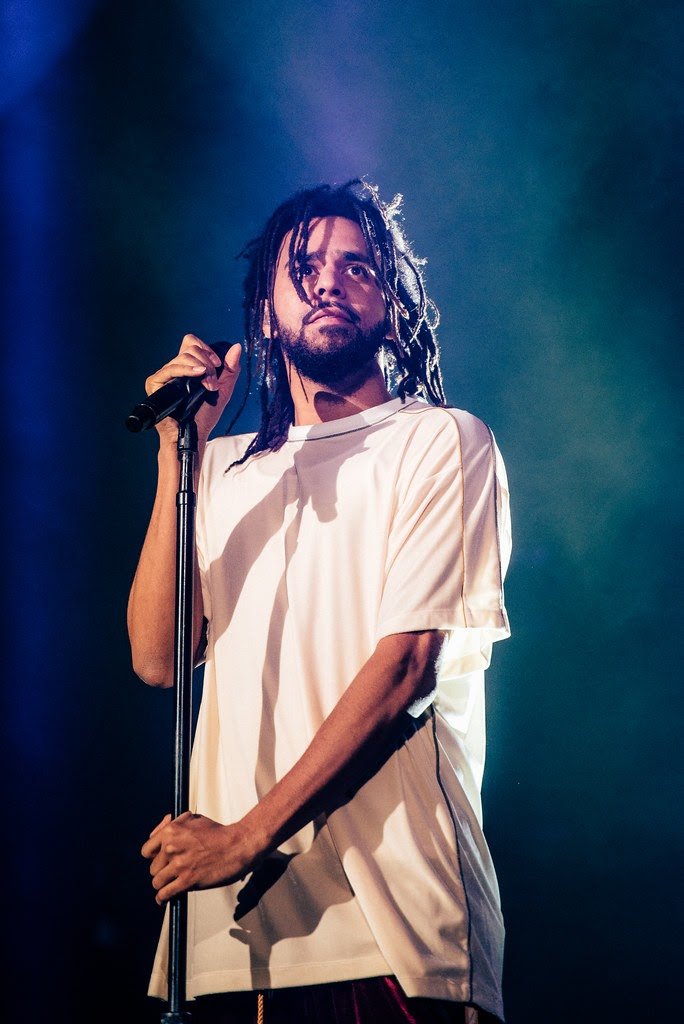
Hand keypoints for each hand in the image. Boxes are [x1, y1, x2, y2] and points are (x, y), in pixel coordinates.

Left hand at [141, 811, 260, 904]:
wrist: (238, 845)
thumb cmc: (218, 833)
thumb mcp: (194, 820)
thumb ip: (174, 823)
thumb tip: (159, 830)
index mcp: (171, 831)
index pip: (147, 850)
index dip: (153, 857)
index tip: (158, 861)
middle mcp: (171, 847)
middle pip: (153, 868)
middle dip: (162, 871)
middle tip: (172, 871)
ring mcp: (179, 864)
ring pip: (157, 882)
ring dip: (164, 884)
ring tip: (170, 884)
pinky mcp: (187, 880)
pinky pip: (165, 894)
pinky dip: (162, 898)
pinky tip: (164, 899)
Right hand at [144, 335, 241, 445]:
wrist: (194, 434)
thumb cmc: (205, 415)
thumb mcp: (223, 389)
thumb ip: (231, 368)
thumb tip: (236, 346)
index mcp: (187, 367)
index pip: (191, 343)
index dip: (206, 349)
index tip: (217, 365)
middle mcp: (174, 369)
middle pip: (189, 348)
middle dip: (206, 362)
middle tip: (212, 382)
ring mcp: (163, 375)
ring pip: (182, 356)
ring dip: (201, 369)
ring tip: (208, 386)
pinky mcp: (155, 383)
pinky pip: (170, 368)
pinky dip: (186, 369)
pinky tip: (198, 375)